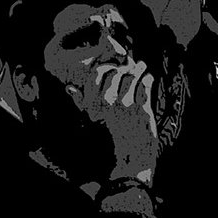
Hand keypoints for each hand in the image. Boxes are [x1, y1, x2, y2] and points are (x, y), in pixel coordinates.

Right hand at [82, 60, 159, 182]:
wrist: (132, 155)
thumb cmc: (115, 135)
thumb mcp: (96, 118)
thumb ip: (82, 102)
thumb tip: (68, 87)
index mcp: (97, 103)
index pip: (99, 73)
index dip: (108, 65)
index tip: (116, 64)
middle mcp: (109, 103)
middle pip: (117, 72)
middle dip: (125, 66)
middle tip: (132, 62)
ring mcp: (126, 105)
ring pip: (132, 77)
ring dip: (139, 69)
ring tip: (142, 65)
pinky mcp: (141, 109)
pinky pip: (145, 86)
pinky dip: (148, 79)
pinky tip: (148, 77)